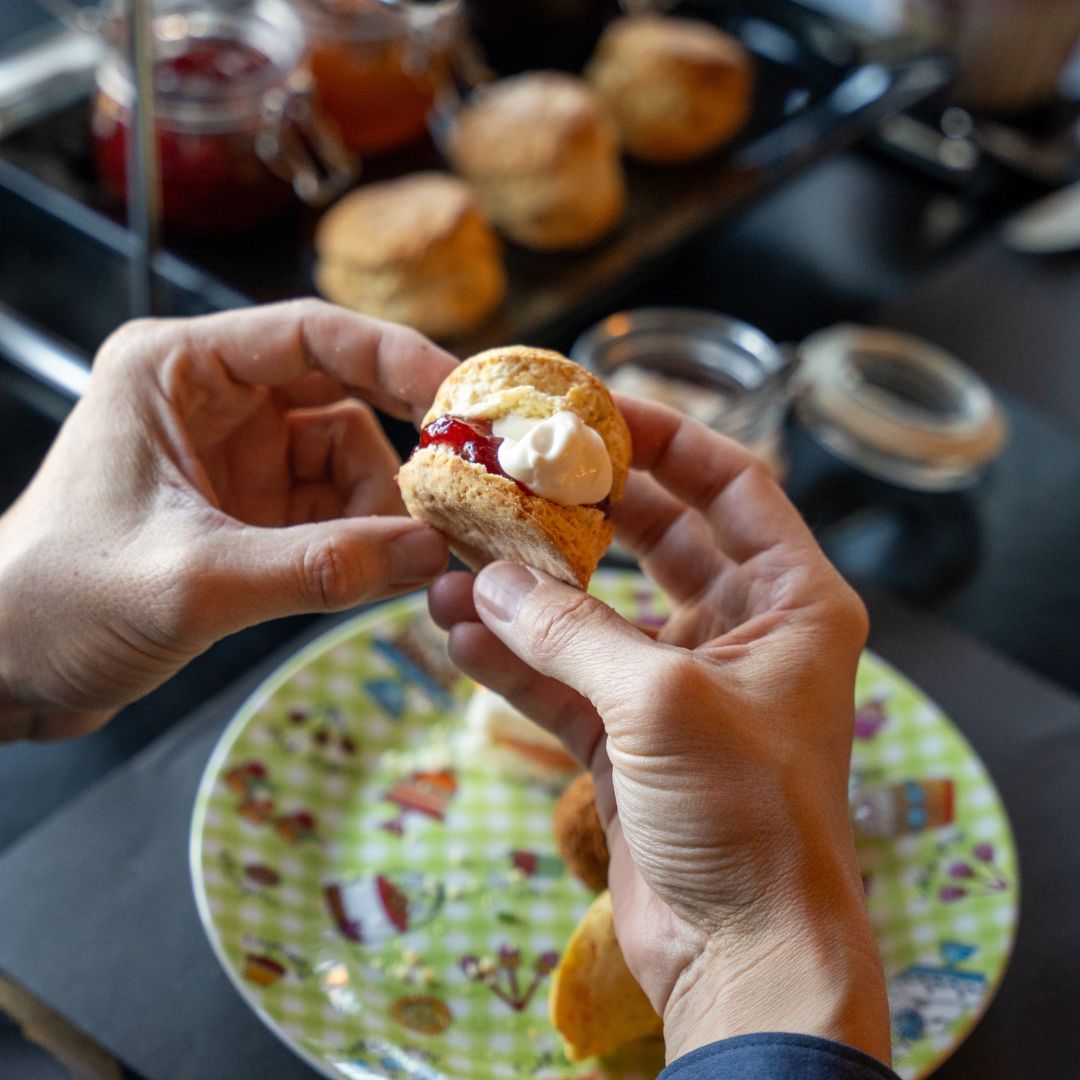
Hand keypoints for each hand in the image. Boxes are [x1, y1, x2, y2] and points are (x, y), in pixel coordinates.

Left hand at [0, 300, 454, 741]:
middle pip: (344, 403)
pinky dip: (361, 546)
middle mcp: (214, 405)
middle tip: (451, 503)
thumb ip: (319, 567)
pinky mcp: (250, 518)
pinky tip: (368, 581)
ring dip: (377, 517)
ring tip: (386, 568)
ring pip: (348, 468)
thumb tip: (434, 553)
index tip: (465, 399)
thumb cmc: (56, 601)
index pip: (312, 335)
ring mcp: (237, 464)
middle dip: (394, 458)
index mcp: (179, 372)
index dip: (397, 357)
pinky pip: (334, 517)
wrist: (0, 673)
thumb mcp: (193, 580)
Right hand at [429, 396, 890, 1064]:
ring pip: (597, 616)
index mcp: (791, 603)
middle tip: (512, 478)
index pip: (732, 485)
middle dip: (582, 514)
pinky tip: (454, 633)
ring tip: (456, 562)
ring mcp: (679, 688)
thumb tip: (488, 577)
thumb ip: (572, 631)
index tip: (592, 412)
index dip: (667, 439)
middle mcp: (741, 634)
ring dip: (530, 594)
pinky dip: (515, 661)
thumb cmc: (745, 815)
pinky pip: (565, 681)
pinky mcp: (630, 742)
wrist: (747, 955)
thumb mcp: (662, 701)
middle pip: (656, 541)